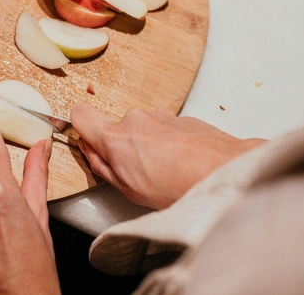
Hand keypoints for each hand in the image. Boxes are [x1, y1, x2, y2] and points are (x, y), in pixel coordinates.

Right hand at [71, 103, 265, 209]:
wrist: (223, 172)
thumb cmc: (178, 186)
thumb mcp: (128, 189)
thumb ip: (103, 166)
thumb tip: (91, 151)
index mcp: (116, 138)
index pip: (80, 114)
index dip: (80, 127)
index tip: (87, 140)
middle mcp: (135, 119)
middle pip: (115, 127)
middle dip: (122, 146)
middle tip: (136, 172)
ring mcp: (160, 115)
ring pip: (142, 128)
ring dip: (148, 146)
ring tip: (165, 171)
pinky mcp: (182, 117)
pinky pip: (165, 129)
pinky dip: (169, 144)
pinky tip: (181, 164)